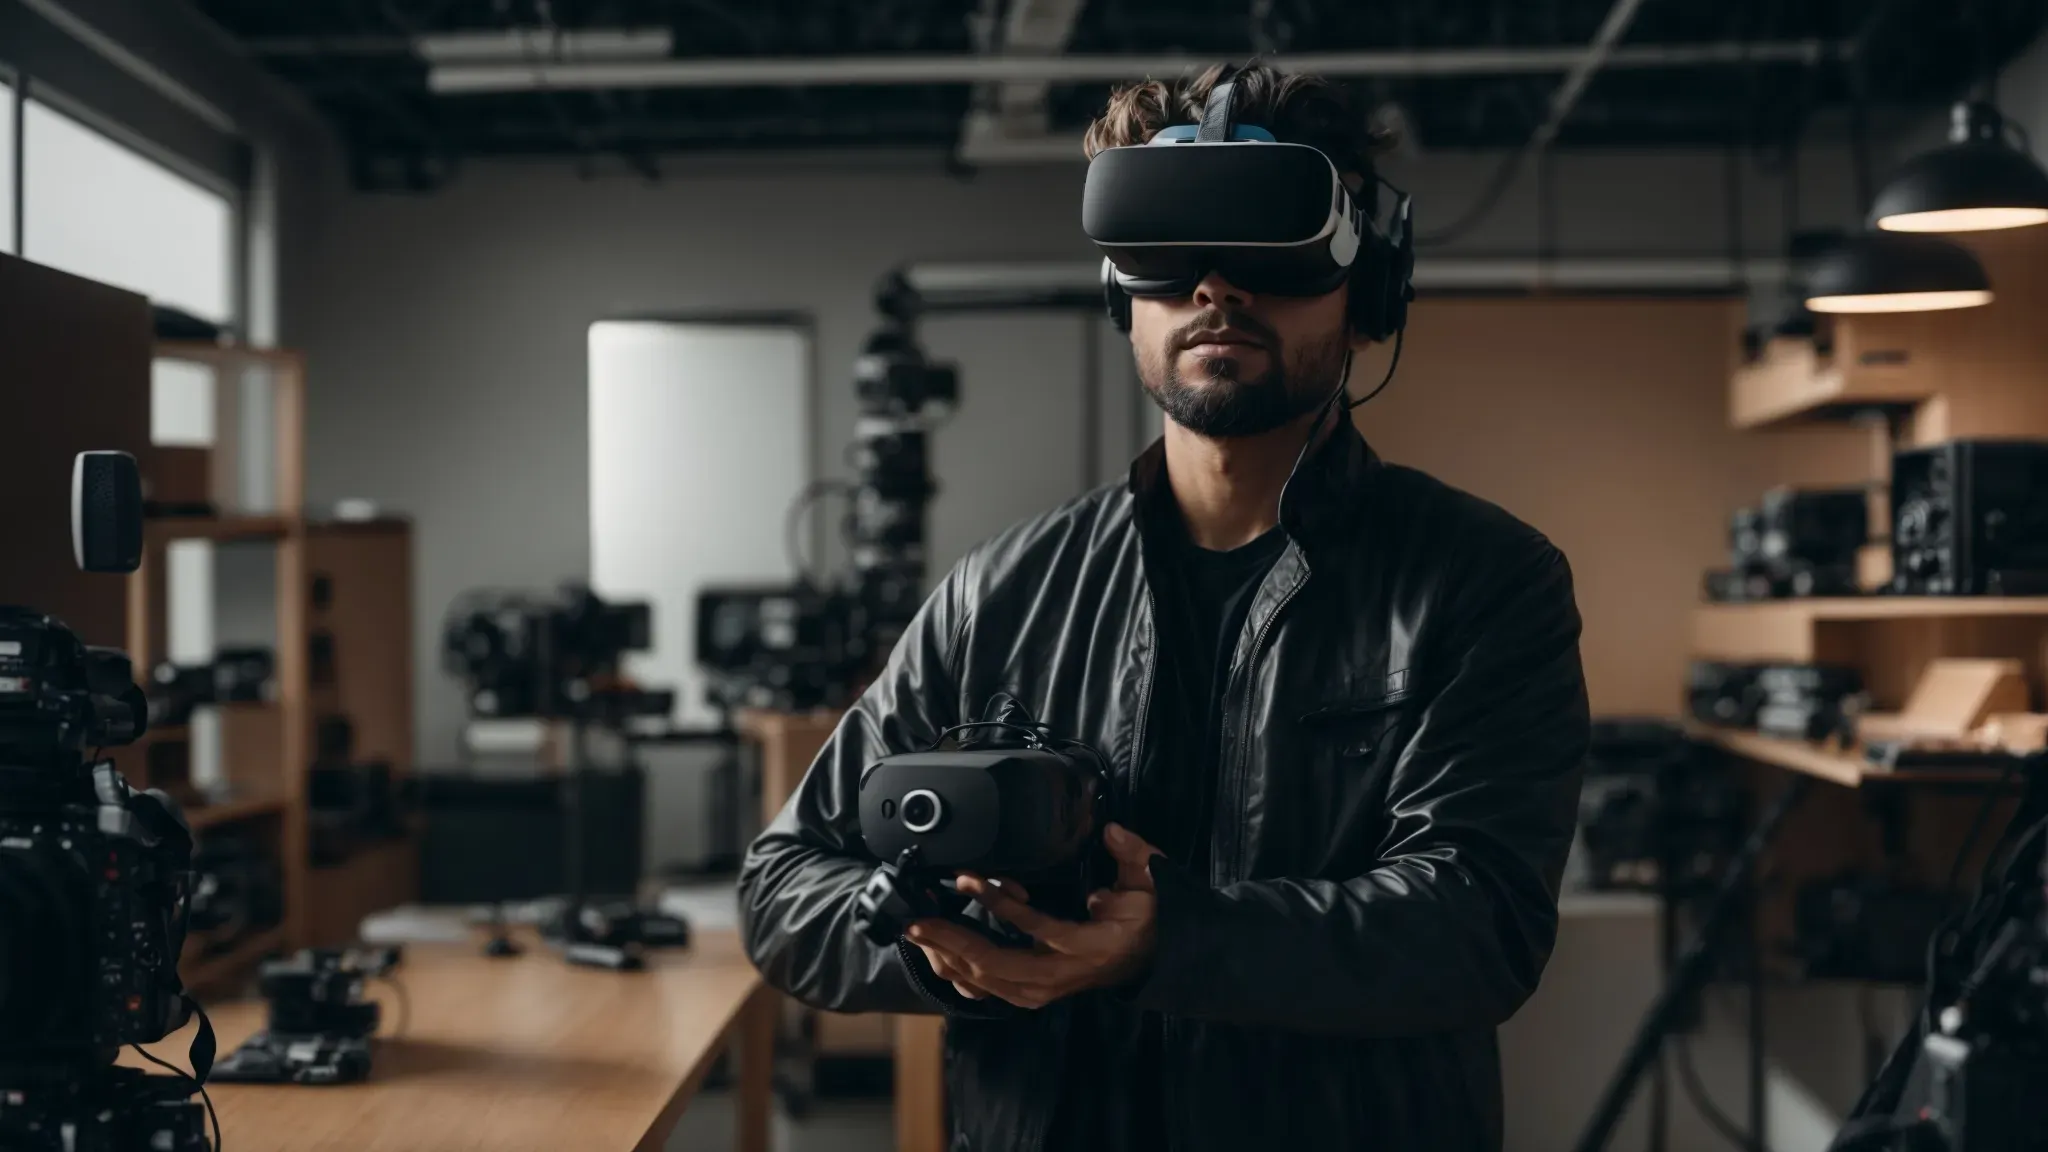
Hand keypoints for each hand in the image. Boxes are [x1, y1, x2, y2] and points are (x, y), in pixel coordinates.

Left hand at [906, 823, 1161, 1009]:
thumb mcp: (1148, 885)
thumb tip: (1109, 831)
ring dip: (946, 955)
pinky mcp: (1029, 993)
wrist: (1147, 963)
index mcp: (1083, 947)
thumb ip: (1132, 855)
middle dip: (950, 941)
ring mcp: (1040, 990)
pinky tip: (935, 953)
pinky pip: (985, 989)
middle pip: (993, 963)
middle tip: (917, 919)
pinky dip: (958, 972)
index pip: (1032, 924)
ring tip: (917, 930)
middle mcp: (1057, 975)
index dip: (995, 901)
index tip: (966, 878)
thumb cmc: (1142, 924)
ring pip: (983, 980)